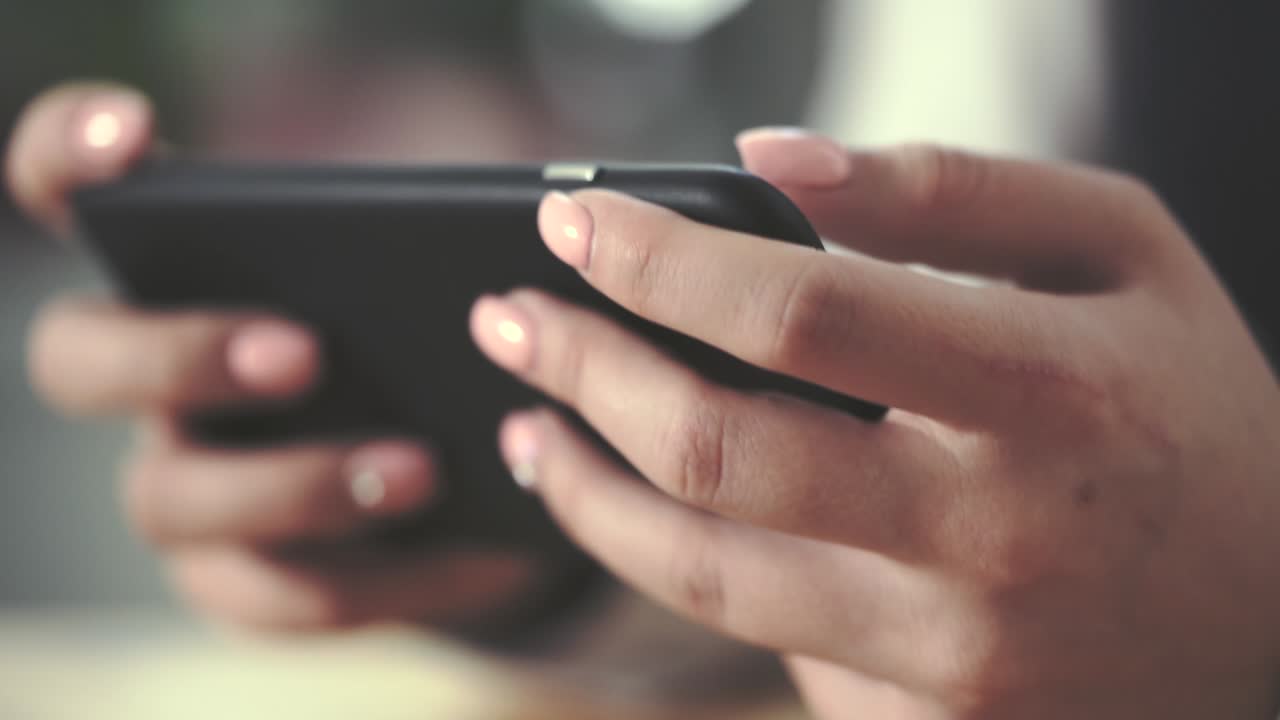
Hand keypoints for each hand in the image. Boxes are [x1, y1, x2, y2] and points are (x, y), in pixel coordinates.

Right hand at [8, 83, 531, 631]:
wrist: (467, 473)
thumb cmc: (432, 336)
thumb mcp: (434, 276)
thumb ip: (427, 246)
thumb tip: (515, 249)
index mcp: (178, 270)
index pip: (64, 185)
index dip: (71, 153)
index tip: (132, 131)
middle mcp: (147, 378)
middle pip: (78, 360)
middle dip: (183, 354)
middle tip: (304, 351)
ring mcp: (182, 486)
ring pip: (173, 499)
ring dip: (297, 485)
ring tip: (422, 468)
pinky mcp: (246, 583)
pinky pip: (288, 596)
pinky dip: (394, 577)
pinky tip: (484, 554)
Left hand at [470, 129, 1279, 717]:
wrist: (1271, 619)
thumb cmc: (1184, 403)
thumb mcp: (1116, 245)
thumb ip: (949, 188)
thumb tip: (767, 162)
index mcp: (1047, 391)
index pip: (796, 315)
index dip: (658, 259)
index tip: (572, 222)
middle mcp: (991, 539)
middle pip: (715, 456)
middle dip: (580, 372)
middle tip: (507, 319)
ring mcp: (952, 654)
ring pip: (700, 577)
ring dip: (583, 492)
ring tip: (526, 428)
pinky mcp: (921, 717)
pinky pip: (757, 635)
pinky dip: (677, 561)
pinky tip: (644, 506)